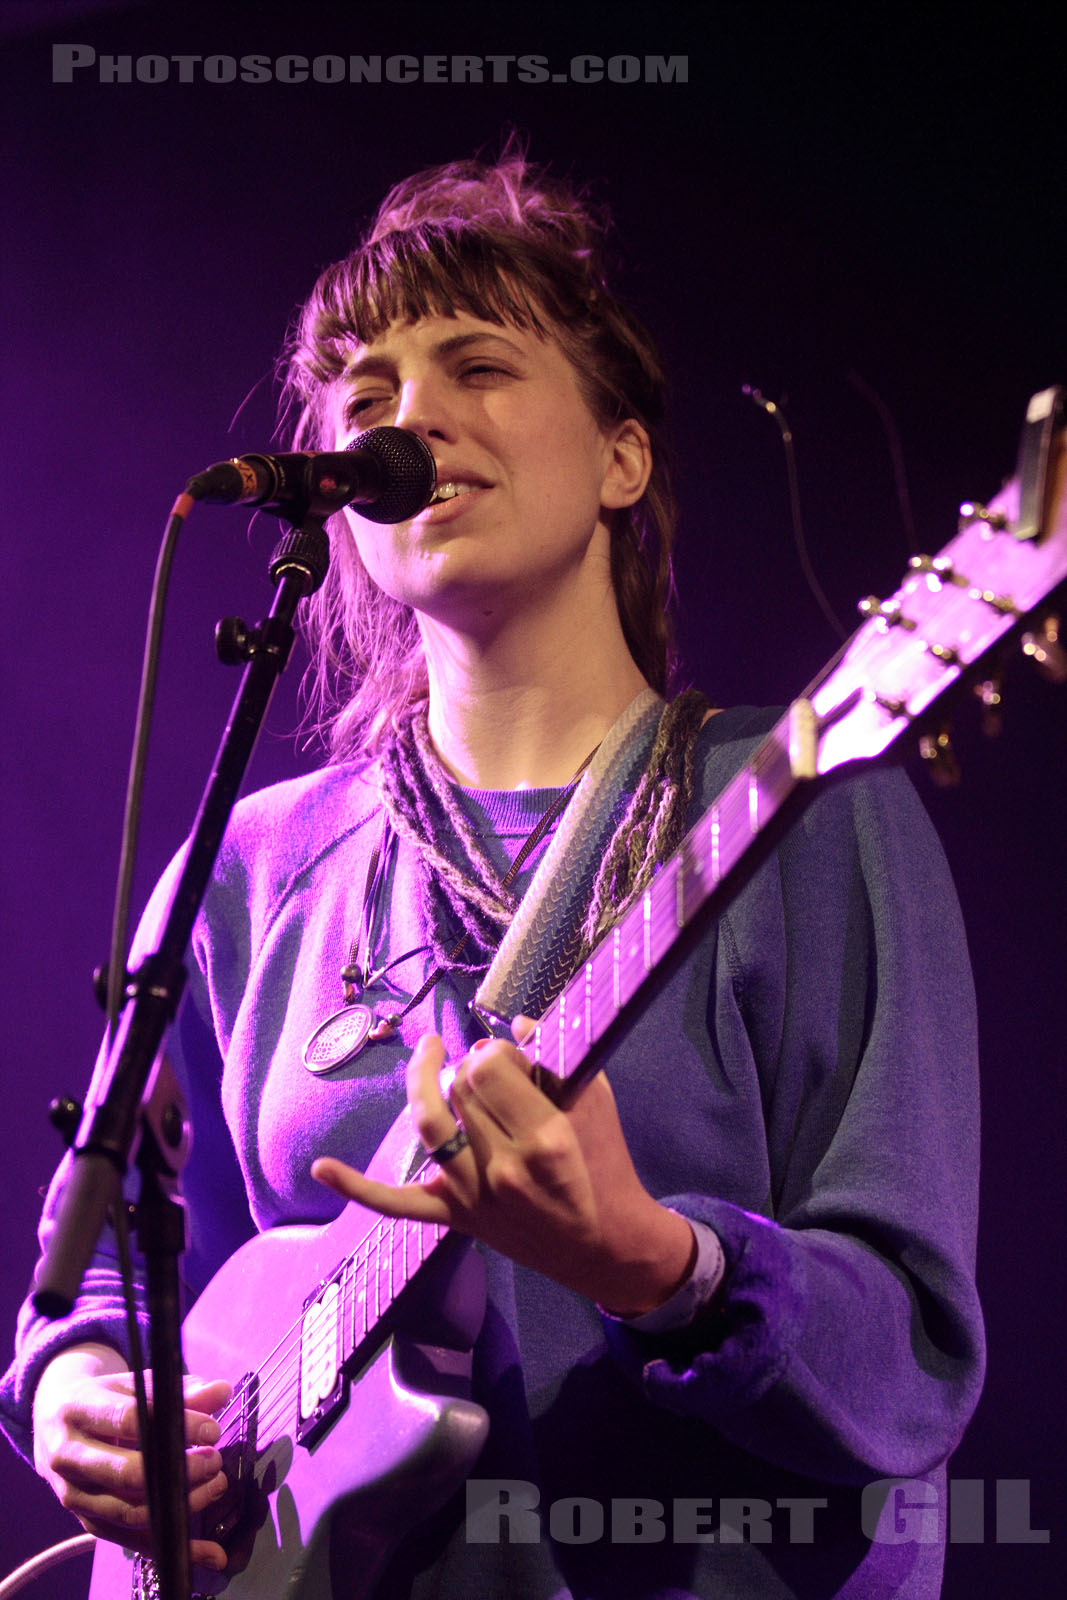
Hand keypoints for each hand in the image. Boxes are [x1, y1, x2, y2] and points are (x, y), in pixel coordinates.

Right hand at [33, 1342, 231, 1570]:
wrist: (53, 1425)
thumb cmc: (104, 1401)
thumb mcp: (136, 1385)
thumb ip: (179, 1391)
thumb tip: (222, 1391)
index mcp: (79, 1411)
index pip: (130, 1420)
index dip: (176, 1427)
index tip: (212, 1430)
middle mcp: (70, 1456)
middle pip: (127, 1474)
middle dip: (179, 1471)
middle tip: (215, 1461)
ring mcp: (75, 1495)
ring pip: (130, 1511)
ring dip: (180, 1504)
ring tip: (214, 1486)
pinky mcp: (87, 1521)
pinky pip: (131, 1541)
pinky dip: (171, 1545)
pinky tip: (207, 1550)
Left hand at [313, 1027, 694, 1315]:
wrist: (604, 1245)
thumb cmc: (604, 1164)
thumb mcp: (594, 1102)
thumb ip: (553, 1060)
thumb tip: (510, 1025)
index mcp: (545, 1138)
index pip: (490, 1068)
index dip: (495, 1051)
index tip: (510, 1055)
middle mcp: (505, 1169)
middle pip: (460, 1090)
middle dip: (472, 1066)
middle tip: (491, 1067)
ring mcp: (474, 1198)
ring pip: (429, 1124)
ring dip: (425, 1084)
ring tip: (429, 1055)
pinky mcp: (455, 1219)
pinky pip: (397, 1205)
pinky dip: (357, 1186)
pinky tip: (321, 1168)